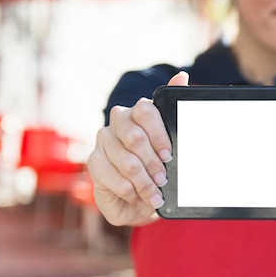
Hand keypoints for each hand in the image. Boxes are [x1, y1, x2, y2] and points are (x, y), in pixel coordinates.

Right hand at [87, 72, 188, 225]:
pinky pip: (109, 175)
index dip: (159, 135)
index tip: (169, 156)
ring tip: (155, 194)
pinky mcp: (93, 161)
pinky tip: (136, 196)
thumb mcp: (172, 144)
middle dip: (152, 162)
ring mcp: (103, 141)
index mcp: (139, 112)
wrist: (141, 200)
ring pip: (125, 159)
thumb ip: (174, 110)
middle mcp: (119, 122)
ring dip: (143, 181)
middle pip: (134, 136)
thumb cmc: (157, 169)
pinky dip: (127, 189)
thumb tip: (182, 76)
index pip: (146, 110)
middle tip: (163, 179)